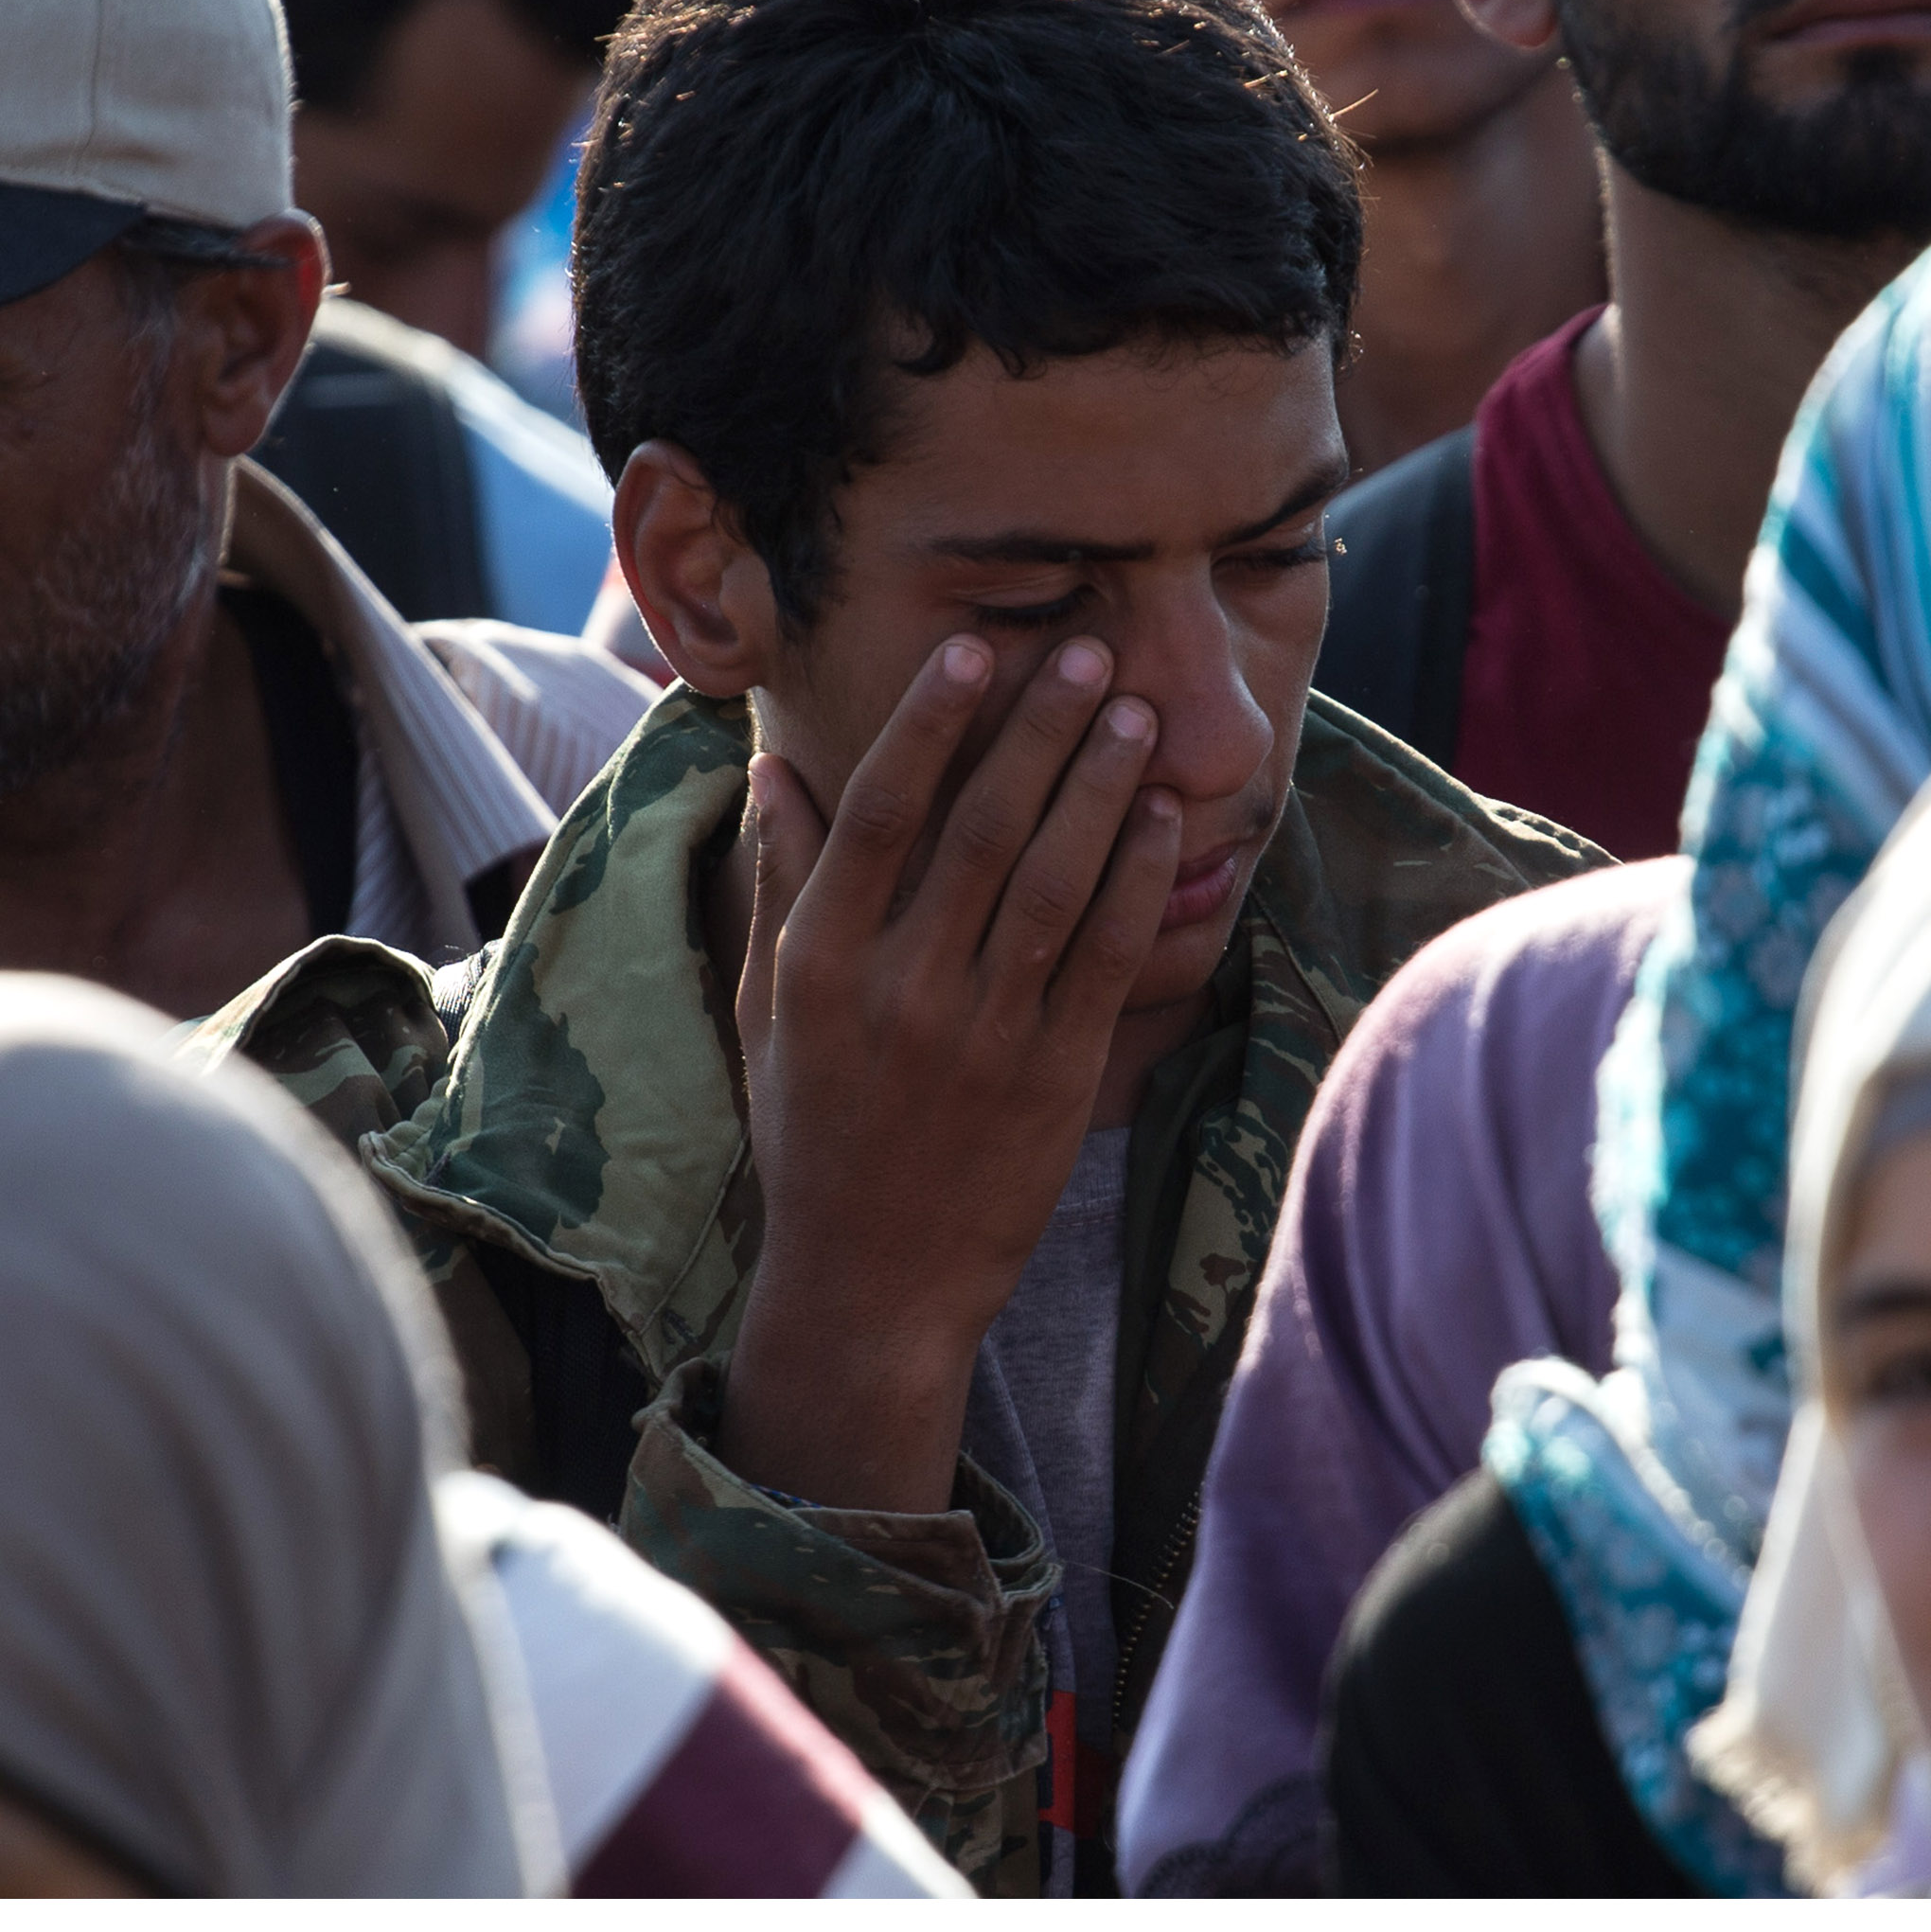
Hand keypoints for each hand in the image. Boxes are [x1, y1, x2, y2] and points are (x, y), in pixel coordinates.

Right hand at [716, 633, 1180, 1512]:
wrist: (874, 1281)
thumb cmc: (813, 1132)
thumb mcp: (770, 1007)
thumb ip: (782, 885)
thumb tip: (778, 769)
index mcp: (820, 963)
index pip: (878, 813)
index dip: (930, 725)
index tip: (972, 650)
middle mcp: (901, 989)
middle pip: (982, 829)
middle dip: (1040, 730)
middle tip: (1086, 651)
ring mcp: (983, 1034)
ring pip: (1056, 880)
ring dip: (1101, 786)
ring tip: (1134, 710)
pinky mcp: (1055, 1077)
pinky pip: (1107, 956)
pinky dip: (1136, 878)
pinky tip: (1160, 817)